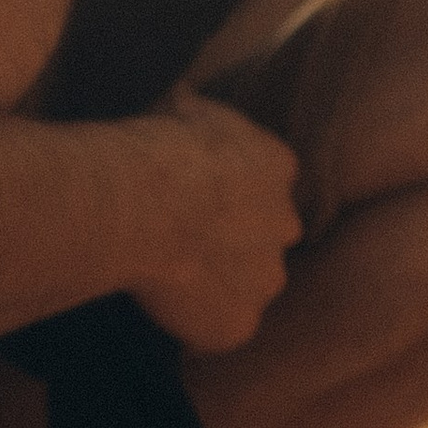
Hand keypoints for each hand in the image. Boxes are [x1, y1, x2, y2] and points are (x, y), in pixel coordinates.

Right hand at [129, 88, 304, 352]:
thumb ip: (194, 114)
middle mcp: (286, 223)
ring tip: (166, 275)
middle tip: (178, 241)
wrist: (141, 202)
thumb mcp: (179, 107)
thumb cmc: (150, 148)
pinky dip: (198, 325)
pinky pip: (222, 329)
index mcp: (277, 165)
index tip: (193, 199)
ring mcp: (267, 278)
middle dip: (229, 242)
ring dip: (217, 285)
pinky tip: (163, 306)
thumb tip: (182, 98)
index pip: (265, 183)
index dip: (227, 194)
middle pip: (262, 239)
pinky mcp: (240, 322)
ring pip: (247, 286)